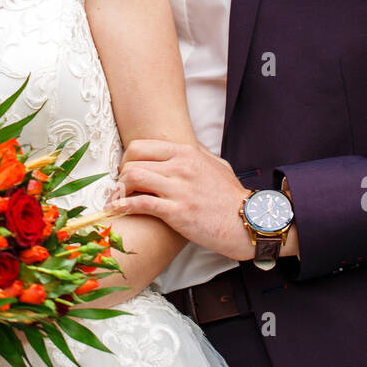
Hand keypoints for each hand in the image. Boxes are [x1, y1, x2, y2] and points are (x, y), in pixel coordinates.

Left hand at [112, 139, 297, 259]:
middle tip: (119, 190)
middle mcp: (180, 166)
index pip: (141, 146)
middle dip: (120, 176)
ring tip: (117, 201)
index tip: (126, 173)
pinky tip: (117, 211)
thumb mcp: (216, 164)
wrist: (249, 221)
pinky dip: (123, 206)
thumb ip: (196, 153)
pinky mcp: (177, 212)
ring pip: (132, 178)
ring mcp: (179, 188)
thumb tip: (184, 145)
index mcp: (186, 152)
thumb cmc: (231, 196)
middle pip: (132, 161)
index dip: (127, 159)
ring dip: (118, 190)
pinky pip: (140, 204)